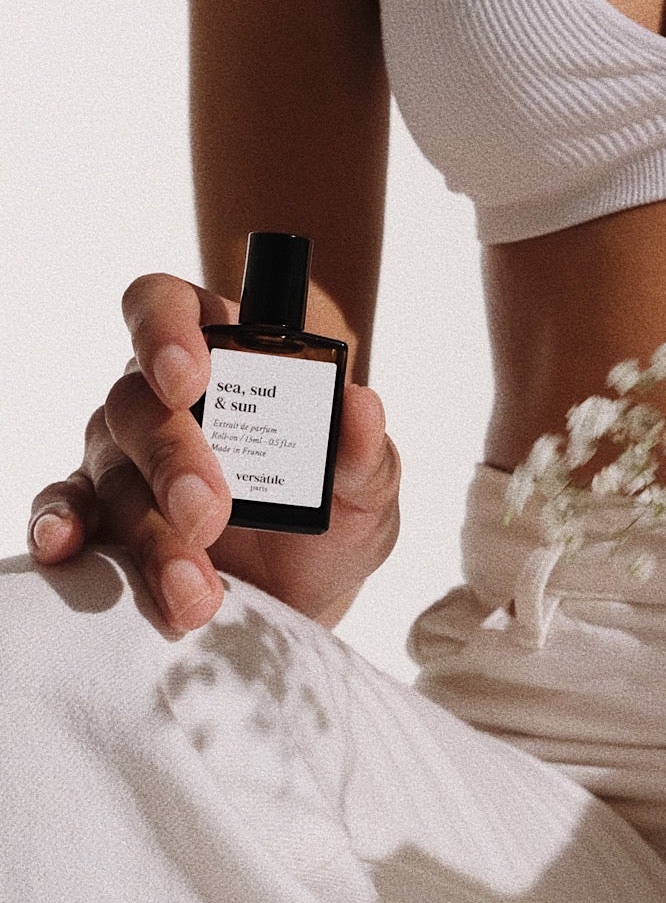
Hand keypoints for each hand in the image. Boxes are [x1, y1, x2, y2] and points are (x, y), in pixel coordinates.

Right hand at [27, 272, 400, 630]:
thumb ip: (366, 451)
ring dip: (149, 532)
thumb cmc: (335, 516)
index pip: (170, 305)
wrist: (308, 597)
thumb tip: (362, 406)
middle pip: (137, 399)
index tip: (191, 377)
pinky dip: (60, 524)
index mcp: (226, 356)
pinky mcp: (103, 517)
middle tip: (210, 513)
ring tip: (193, 589)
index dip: (166, 328)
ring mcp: (124, 457)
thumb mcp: (368, 489)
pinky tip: (68, 547)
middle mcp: (162, 398)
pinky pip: (64, 507)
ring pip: (112, 472)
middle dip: (172, 457)